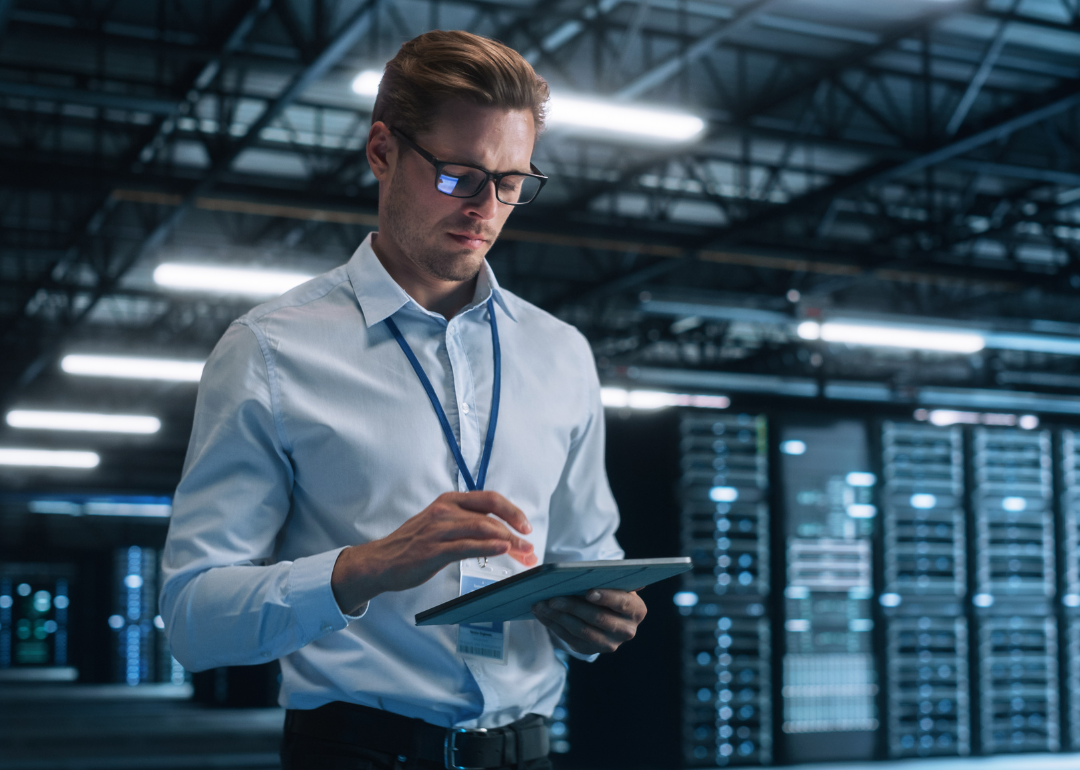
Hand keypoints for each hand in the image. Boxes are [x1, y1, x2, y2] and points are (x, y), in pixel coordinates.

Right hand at [332, 491, 535, 613]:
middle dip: (515, 532)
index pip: (490, 499)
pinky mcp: (432, 550)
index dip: (513, 511)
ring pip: (482, 529)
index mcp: (450, 501)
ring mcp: (438, 529)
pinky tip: (502, 550)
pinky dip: (488, 547)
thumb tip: (502, 534)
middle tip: (530, 548)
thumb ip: (468, 524)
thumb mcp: (442, 525)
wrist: (380, 562)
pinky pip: (466, 546)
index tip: (527, 527)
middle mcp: (445, 510)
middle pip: (490, 516)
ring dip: (508, 542)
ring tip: (524, 553)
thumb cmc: (414, 545)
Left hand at [531, 589, 646, 654]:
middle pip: (598, 618)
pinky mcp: (591, 650)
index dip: (606, 597)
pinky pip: (570, 639)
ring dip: (558, 617)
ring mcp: (609, 644)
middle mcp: (627, 630)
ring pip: (581, 631)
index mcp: (636, 610)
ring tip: (540, 605)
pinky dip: (553, 625)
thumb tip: (581, 573)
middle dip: (573, 607)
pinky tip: (542, 614)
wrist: (606, 611)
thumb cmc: (608, 589)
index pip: (622, 603)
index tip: (588, 592)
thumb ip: (605, 578)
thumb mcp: (612, 582)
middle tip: (552, 598)